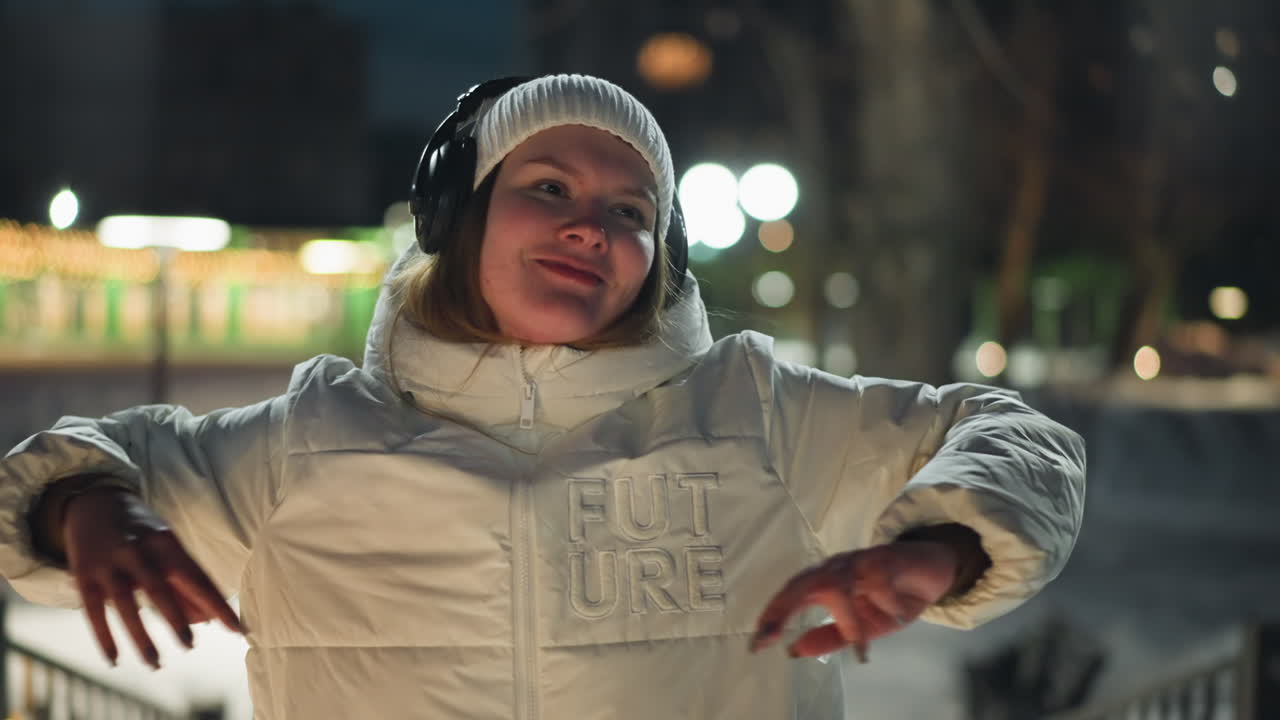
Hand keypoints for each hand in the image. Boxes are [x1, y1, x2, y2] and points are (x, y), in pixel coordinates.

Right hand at [61, 488, 244, 667]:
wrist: (93, 501)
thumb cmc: (142, 532)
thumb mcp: (167, 548)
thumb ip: (185, 583)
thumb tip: (206, 621)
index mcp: (166, 541)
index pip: (196, 576)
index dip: (217, 603)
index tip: (236, 628)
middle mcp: (138, 549)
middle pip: (160, 586)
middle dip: (176, 618)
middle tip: (191, 646)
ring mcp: (109, 561)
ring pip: (126, 602)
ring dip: (141, 636)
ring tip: (156, 664)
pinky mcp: (84, 574)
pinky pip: (93, 610)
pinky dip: (104, 636)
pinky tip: (114, 660)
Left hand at [750, 540, 957, 661]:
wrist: (930, 570)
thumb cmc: (890, 597)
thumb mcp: (861, 627)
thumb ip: (830, 637)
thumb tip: (795, 651)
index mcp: (825, 582)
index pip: (792, 594)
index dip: (773, 615)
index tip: (757, 642)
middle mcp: (835, 567)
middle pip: (803, 582)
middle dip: (783, 608)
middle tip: (769, 635)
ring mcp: (859, 560)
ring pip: (837, 581)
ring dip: (844, 611)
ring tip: (856, 638)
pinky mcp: (887, 557)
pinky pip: (879, 579)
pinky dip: (886, 601)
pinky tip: (895, 614)